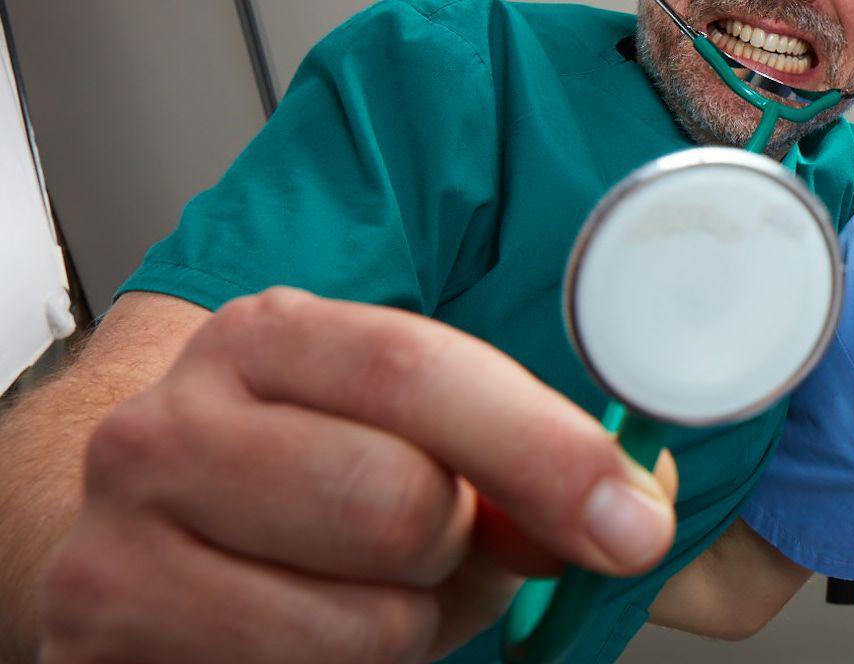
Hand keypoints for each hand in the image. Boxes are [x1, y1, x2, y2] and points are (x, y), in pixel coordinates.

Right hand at [39, 287, 677, 662]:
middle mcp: (173, 424)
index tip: (631, 521)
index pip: (417, 371)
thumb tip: (633, 512)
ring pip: (362, 624)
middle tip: (434, 555)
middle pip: (399, 506)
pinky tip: (301, 636)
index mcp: (268, 338)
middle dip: (458, 555)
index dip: (543, 451)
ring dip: (407, 631)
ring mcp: (121, 540)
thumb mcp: (409, 439)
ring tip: (362, 597)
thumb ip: (524, 463)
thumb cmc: (301, 484)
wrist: (142, 543)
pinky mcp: (103, 642)